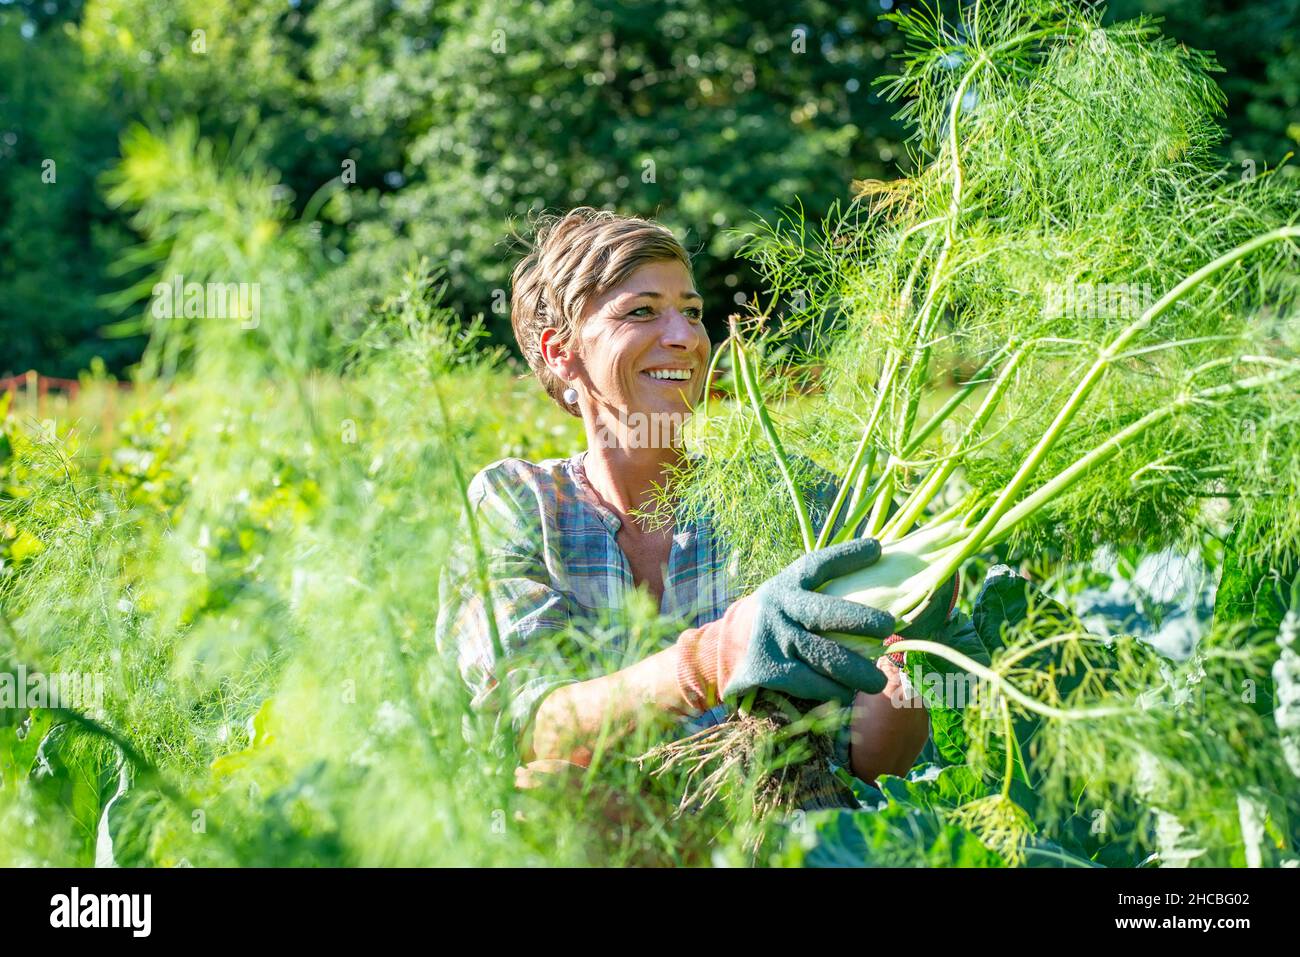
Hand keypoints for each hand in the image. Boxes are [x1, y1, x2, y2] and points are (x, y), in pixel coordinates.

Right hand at [674, 538, 895, 709]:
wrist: (720, 651)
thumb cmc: (773, 622)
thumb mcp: (785, 597)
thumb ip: (819, 592)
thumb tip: (877, 577)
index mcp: (786, 586)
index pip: (817, 565)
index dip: (846, 556)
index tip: (876, 549)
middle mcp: (778, 609)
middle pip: (824, 613)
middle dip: (861, 619)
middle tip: (889, 627)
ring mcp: (773, 640)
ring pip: (824, 656)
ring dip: (855, 671)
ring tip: (876, 681)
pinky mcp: (768, 670)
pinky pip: (809, 684)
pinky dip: (832, 691)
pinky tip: (845, 694)